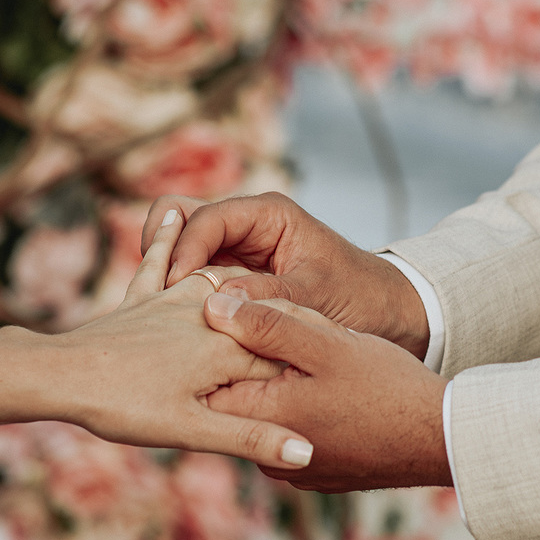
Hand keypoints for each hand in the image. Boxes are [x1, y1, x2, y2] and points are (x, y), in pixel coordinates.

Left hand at [41, 210, 314, 469]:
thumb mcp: (192, 431)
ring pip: (217, 281)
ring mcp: (172, 302)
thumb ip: (252, 437)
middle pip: (257, 316)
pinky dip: (167, 238)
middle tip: (322, 313)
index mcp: (226, 350)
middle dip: (284, 319)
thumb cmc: (125, 407)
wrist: (61, 377)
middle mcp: (205, 317)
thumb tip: (307, 452)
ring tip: (273, 260)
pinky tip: (173, 210)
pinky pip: (159, 262)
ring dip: (242, 278)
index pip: (282, 355)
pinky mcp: (142, 298)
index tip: (344, 366)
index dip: (310, 364)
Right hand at [140, 192, 431, 357]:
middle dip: (162, 253)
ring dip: (167, 275)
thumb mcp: (316, 298)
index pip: (206, 219)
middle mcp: (246, 225)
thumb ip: (269, 297)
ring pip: (180, 247)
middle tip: (154, 297)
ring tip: (158, 313)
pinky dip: (180, 294)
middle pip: (180, 219)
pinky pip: (193, 277)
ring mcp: (235, 249)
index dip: (184, 252)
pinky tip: (174, 324)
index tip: (171, 290)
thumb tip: (218, 301)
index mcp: (268, 214)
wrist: (385, 313)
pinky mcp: (231, 276)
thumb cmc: (359, 298)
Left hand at [200, 291, 450, 491]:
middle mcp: (268, 457)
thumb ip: (266, 324)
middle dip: (242, 364)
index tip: (228, 319)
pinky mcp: (316, 473)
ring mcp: (293, 470)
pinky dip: (296, 410)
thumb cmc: (386, 387)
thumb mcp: (325, 343)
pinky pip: (289, 434)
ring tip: (295, 356)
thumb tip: (212, 307)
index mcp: (262, 421)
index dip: (213, 344)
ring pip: (263, 417)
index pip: (208, 382)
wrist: (441, 438)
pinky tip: (319, 387)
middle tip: (264, 335)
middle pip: (233, 401)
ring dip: (271, 387)